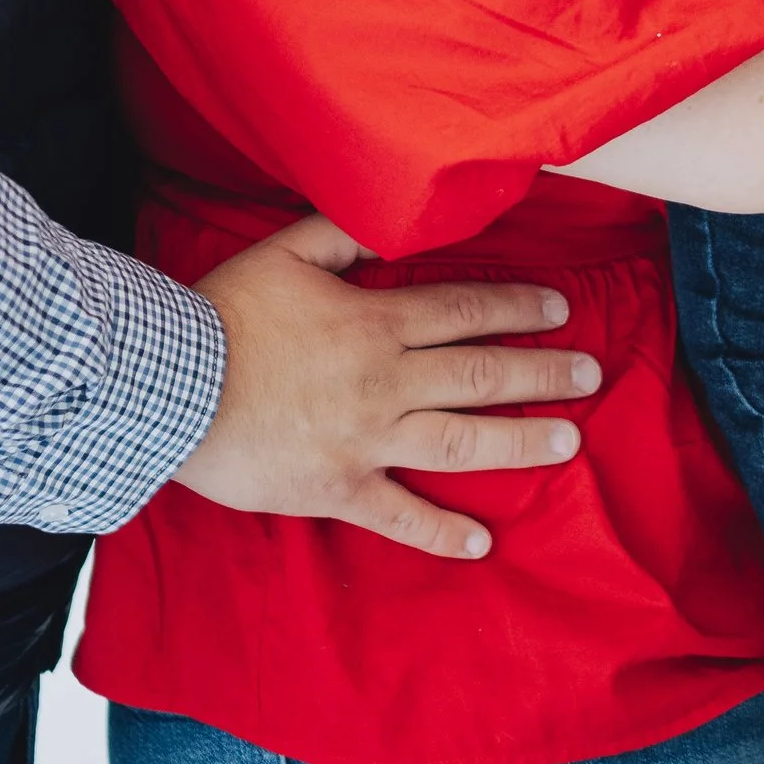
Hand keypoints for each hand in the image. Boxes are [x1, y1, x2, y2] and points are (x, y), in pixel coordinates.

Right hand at [176, 215, 602, 560]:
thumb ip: (341, 232)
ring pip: (463, 441)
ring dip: (521, 442)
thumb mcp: (282, 251)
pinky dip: (443, 532)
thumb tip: (391, 220)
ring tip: (567, 442)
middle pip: (481, 374)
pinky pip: (402, 516)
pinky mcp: (340, 489)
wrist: (172, 388)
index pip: (463, 310)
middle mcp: (385, 381)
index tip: (559, 311)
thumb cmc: (223, 316)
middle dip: (543, 373)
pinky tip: (482, 543)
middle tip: (591, 374)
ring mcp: (368, 439)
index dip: (516, 307)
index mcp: (374, 322)